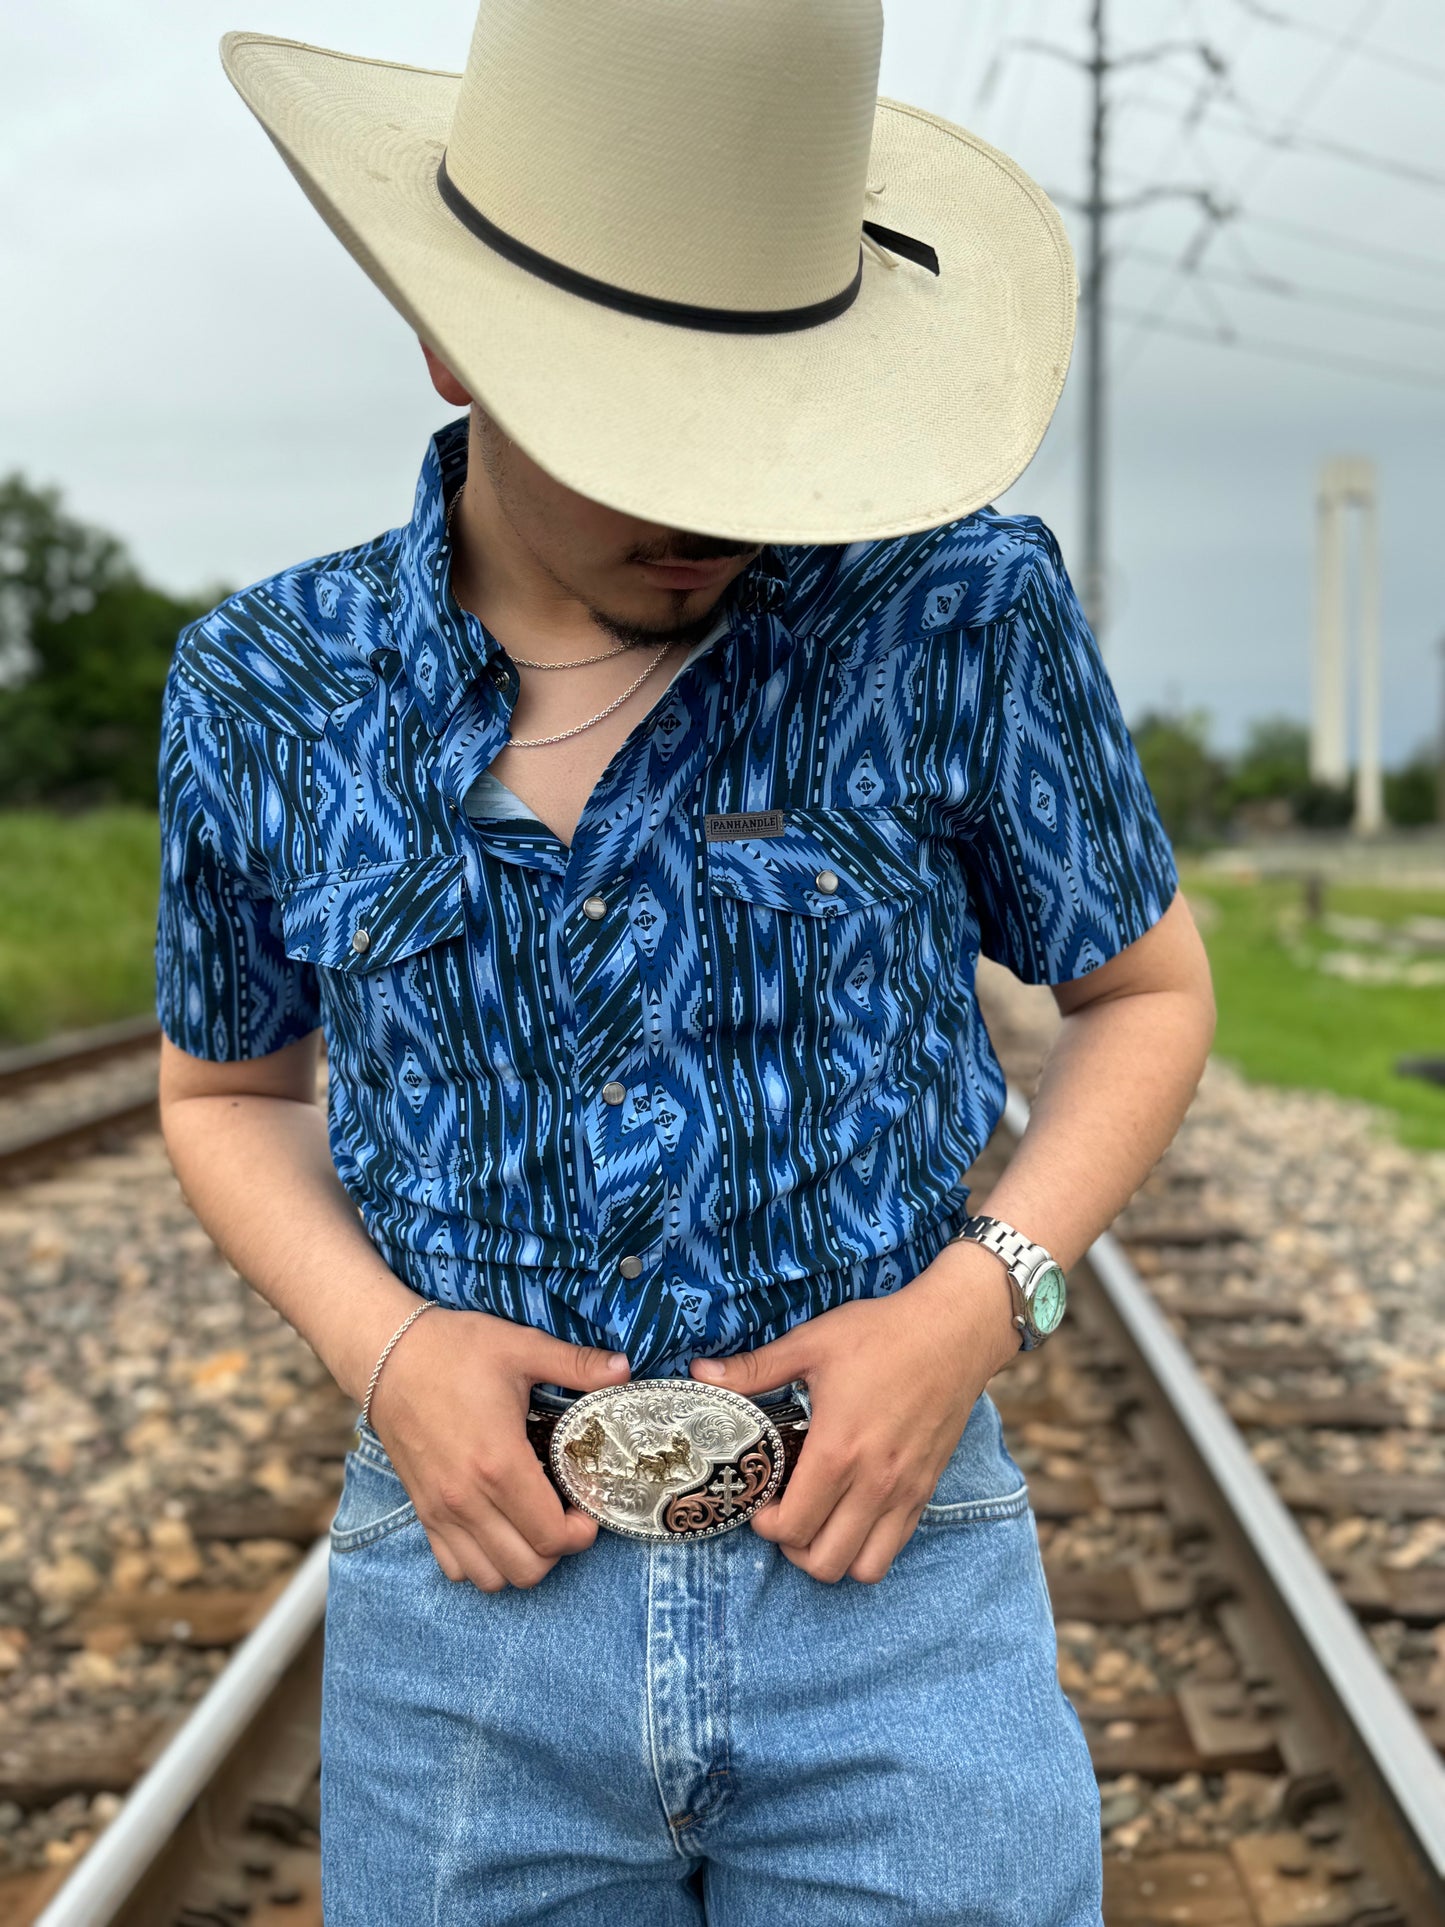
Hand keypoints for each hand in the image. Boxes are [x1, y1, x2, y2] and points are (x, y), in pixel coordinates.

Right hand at [367, 1308, 629, 1592]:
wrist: (388, 1355)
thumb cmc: (455, 1349)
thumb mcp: (522, 1347)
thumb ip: (577, 1364)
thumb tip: (624, 1370)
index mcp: (499, 1463)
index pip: (550, 1536)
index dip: (582, 1532)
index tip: (589, 1507)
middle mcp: (467, 1499)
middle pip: (527, 1569)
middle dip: (558, 1549)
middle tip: (568, 1513)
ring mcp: (440, 1511)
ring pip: (491, 1578)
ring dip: (522, 1560)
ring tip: (534, 1522)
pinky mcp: (423, 1512)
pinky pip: (455, 1568)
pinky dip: (484, 1562)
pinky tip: (499, 1527)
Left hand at [690, 1242, 1020, 1584]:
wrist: (954, 1331)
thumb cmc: (881, 1333)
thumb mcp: (811, 1343)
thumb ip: (754, 1369)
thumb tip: (700, 1371)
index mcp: (838, 1449)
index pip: (792, 1526)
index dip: (764, 1526)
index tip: (758, 1501)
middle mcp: (873, 1482)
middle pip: (825, 1562)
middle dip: (793, 1548)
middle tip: (782, 1514)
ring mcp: (905, 1492)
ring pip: (863, 1568)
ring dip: (833, 1556)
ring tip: (817, 1522)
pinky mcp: (926, 1491)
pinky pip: (895, 1548)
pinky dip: (867, 1547)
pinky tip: (851, 1513)